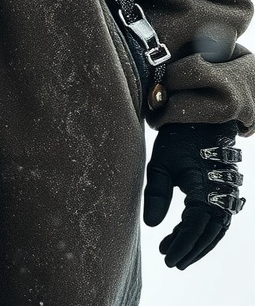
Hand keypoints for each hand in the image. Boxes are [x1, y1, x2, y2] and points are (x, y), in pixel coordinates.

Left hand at [143, 122, 243, 268]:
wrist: (202, 117)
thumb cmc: (178, 138)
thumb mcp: (161, 162)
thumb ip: (156, 193)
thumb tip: (151, 225)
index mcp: (205, 188)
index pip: (194, 228)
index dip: (181, 245)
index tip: (166, 257)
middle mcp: (221, 193)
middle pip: (207, 233)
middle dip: (189, 250)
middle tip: (170, 261)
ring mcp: (228, 192)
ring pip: (216, 228)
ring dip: (199, 244)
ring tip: (176, 252)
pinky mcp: (227, 189)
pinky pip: (220, 217)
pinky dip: (206, 230)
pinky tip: (190, 235)